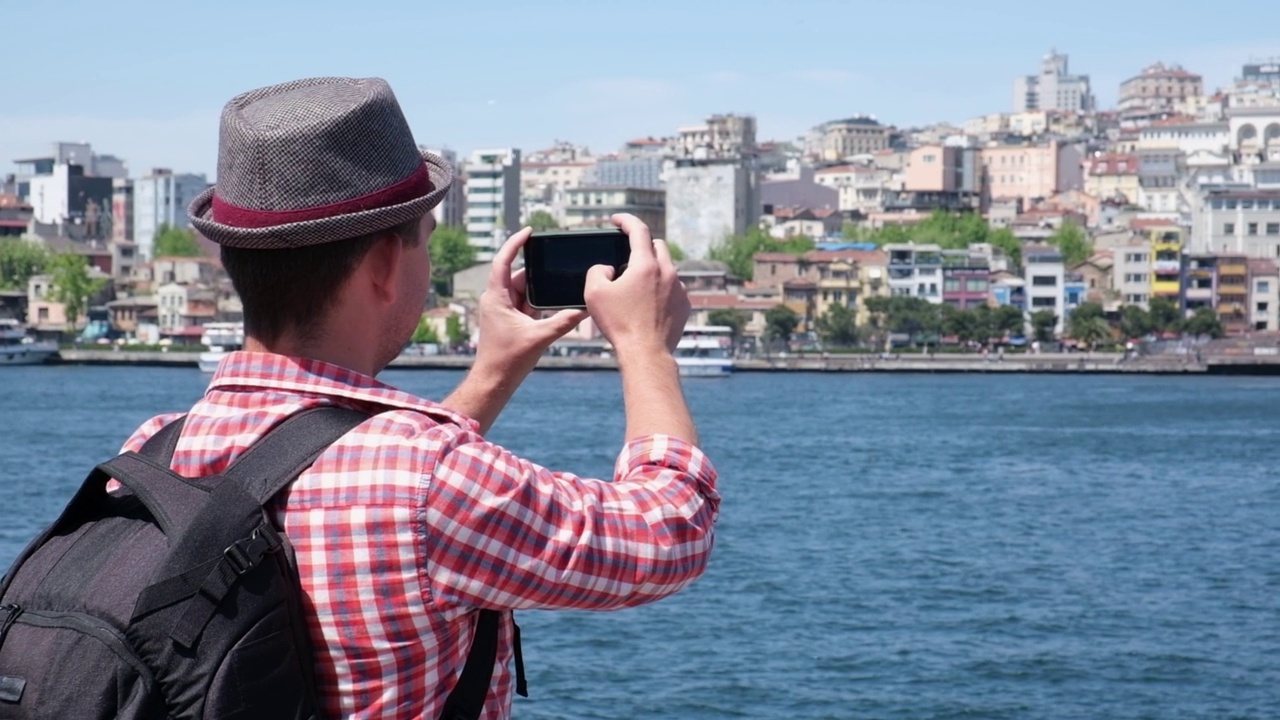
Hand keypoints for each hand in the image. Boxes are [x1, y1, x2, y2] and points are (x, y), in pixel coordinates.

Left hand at [474, 227, 587, 376]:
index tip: (529, 231)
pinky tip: (554, 303)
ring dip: (539, 290)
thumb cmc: (508, 360)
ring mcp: (502, 310)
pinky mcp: (509, 321)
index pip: (503, 261)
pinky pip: (525, 304)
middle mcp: (497, 300)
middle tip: (556, 261)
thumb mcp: (540, 338)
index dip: (516, 244)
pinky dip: (538, 302)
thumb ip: (563, 322)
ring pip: (524, 291)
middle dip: (537, 271)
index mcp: (497, 297)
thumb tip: (584, 308)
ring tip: (559, 282)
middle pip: (519, 275)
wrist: (494, 382)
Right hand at [584, 214, 689, 357]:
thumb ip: (597, 271)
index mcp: (645, 265)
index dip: (626, 220)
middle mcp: (668, 272)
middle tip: (627, 258)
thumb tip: (608, 269)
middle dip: (642, 246)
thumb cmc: (619, 324)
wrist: (646, 354)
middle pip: (657, 246)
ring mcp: (680, 289)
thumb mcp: (594, 293)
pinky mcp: (685, 305)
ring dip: (652, 270)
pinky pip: (673, 288)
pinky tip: (648, 305)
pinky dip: (661, 289)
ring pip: (667, 268)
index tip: (617, 220)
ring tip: (636, 288)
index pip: (638, 230)